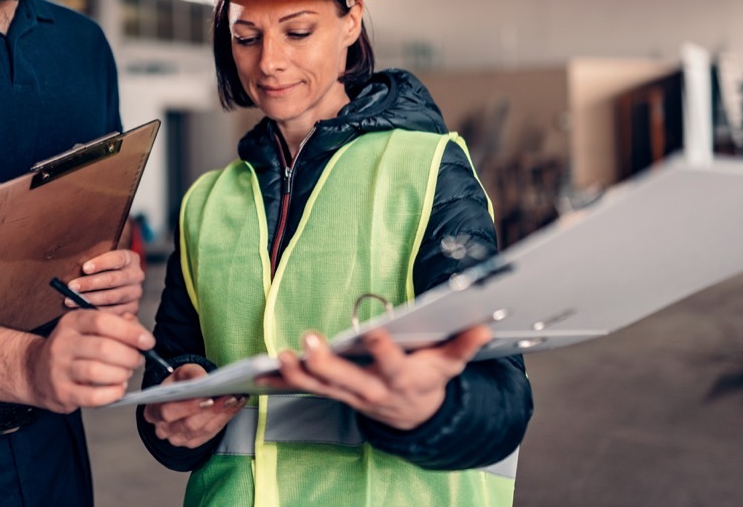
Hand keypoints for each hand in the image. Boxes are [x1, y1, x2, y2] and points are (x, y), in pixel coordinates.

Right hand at [28, 308, 155, 410]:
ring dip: (121, 374)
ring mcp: (59, 369)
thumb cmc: (73, 348)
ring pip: (97, 372)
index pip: (103, 322)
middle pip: (103, 348)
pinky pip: (92, 396)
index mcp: (72, 322)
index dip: (130, 332)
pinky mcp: (61, 393)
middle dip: (129, 356)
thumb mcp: (89, 328)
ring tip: (126, 373)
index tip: (147, 341)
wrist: (35, 371)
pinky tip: (117, 388)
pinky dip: (112, 393)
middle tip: (137, 360)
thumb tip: (140, 333)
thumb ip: (117, 325)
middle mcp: (62, 343)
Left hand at [65, 249, 143, 315]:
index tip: (85, 268)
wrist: (115, 284)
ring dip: (89, 299)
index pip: (117, 259)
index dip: (101, 263)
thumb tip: (71, 263)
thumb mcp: (101, 259)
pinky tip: (81, 310)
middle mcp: (136, 275)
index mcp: (131, 258)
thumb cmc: (101, 269)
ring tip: (70, 300)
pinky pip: (112, 312)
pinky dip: (95, 311)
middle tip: (72, 287)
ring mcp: (135, 293)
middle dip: (90, 283)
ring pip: (111, 297)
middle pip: (112, 279)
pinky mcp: (132, 308)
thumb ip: (92, 258)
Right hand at [141, 364, 247, 447]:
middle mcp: (163, 430)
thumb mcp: (181, 373)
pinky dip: (225, 418)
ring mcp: (178, 439)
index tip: (208, 398)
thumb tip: (203, 380)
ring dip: (223, 414)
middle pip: (189, 424)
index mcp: (153, 411)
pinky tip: (236, 405)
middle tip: (230, 396)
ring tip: (237, 398)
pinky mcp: (193, 442)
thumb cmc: (178, 384)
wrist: (180, 397)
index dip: (188, 407)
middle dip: (212, 411)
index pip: (168, 412)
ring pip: (203, 430)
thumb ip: (191, 374)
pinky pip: (211, 433)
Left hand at [258, 325, 491, 430]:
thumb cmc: (429, 379)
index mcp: (401, 378)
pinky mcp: (333, 394)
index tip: (373, 331)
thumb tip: (483, 326)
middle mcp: (372, 390)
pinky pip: (304, 389)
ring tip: (281, 354)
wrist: (416, 416)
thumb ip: (463, 345)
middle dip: (326, 362)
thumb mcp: (449, 364)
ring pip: (320, 387)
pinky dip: (282, 380)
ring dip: (298, 373)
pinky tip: (259, 371)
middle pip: (346, 380)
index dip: (382, 349)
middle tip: (308, 340)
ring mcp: (350, 395)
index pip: (392, 364)